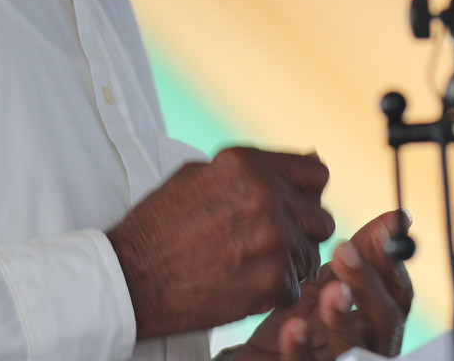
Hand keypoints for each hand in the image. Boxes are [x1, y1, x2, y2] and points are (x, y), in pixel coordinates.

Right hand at [106, 147, 334, 338]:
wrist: (133, 277)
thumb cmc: (159, 227)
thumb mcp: (198, 176)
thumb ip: (250, 171)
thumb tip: (294, 165)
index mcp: (247, 166)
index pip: (315, 173)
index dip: (306, 192)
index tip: (295, 204)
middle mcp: (267, 197)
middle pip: (321, 216)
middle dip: (302, 229)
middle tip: (272, 241)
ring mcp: (275, 240)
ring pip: (311, 254)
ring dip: (290, 261)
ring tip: (251, 263)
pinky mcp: (274, 281)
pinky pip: (295, 285)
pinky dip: (275, 289)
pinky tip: (244, 282)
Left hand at [234, 211, 413, 358]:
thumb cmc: (300, 324)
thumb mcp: (325, 288)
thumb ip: (354, 260)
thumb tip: (393, 218)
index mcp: (375, 324)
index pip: (398, 295)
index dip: (393, 263)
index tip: (383, 229)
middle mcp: (368, 347)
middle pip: (385, 320)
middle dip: (369, 284)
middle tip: (345, 251)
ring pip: (353, 349)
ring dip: (343, 318)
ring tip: (331, 290)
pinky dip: (300, 348)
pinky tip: (292, 326)